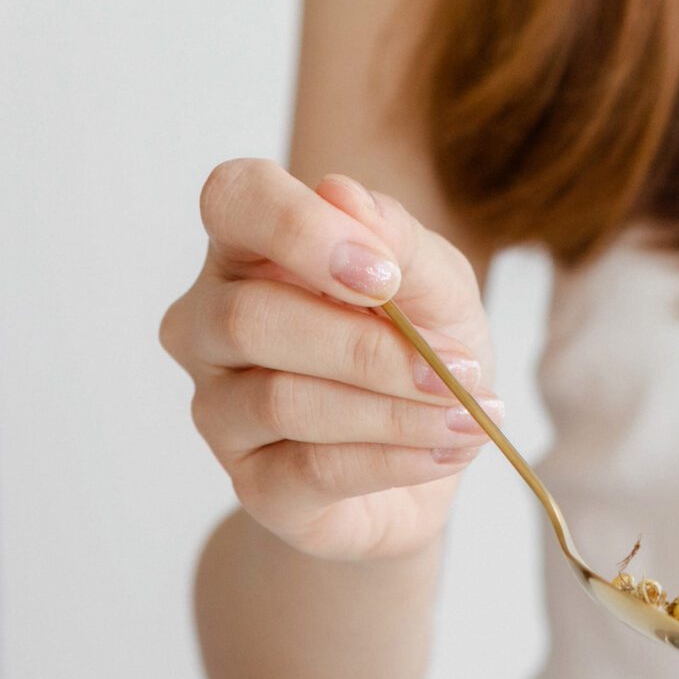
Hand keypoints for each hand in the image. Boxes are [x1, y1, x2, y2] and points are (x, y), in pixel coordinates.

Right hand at [160, 159, 496, 562]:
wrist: (429, 462)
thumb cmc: (418, 356)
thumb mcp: (439, 289)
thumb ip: (400, 243)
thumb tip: (343, 194)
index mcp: (248, 251)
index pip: (232, 201)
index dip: (298, 229)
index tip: (384, 275)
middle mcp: (210, 325)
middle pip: (251, 318)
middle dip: (368, 348)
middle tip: (458, 367)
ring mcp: (220, 409)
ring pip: (284, 400)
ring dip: (395, 409)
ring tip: (468, 413)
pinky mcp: (253, 484)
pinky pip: (312, 468)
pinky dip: (394, 459)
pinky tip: (448, 450)